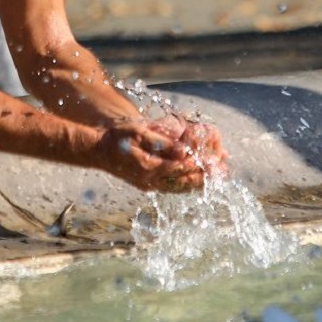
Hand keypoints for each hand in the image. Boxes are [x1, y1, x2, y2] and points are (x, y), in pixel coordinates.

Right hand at [95, 115, 227, 192]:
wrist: (98, 150)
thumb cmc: (118, 137)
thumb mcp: (140, 133)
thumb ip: (163, 143)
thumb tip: (185, 152)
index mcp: (148, 167)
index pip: (181, 169)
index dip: (200, 166)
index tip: (217, 162)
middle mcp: (150, 181)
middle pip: (183, 182)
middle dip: (205, 177)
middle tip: (224, 172)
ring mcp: (148, 185)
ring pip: (179, 188)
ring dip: (198, 184)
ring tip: (217, 178)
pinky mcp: (147, 185)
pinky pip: (171, 189)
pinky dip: (186, 186)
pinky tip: (197, 182)